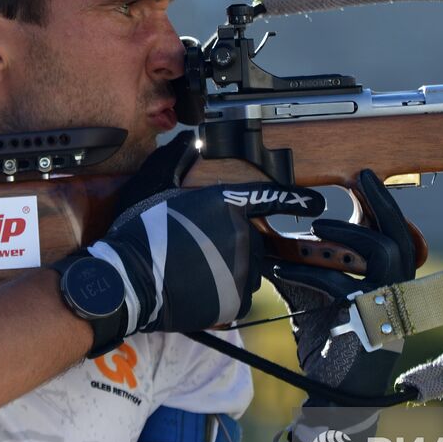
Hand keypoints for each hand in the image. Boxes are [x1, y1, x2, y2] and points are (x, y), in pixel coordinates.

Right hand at [61, 132, 326, 345]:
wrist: (128, 281)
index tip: (314, 202)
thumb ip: (176, 160)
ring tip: (195, 271)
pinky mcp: (236, 299)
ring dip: (230, 268)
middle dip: (231, 243)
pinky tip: (199, 288)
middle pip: (251, 239)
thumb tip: (190, 141)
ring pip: (248, 268)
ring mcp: (242, 269)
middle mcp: (242, 235)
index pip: (270, 198)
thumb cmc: (138, 232)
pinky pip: (240, 294)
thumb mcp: (152, 184)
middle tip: (196, 250)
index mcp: (226, 204)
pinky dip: (224, 293)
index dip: (295, 199)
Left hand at [269, 169, 417, 406]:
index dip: (381, 203)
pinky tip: (282, 270)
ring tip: (314, 229)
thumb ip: (312, 269)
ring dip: (347, 233)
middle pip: (399, 235)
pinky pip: (341, 285)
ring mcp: (388, 306)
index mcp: (388, 282)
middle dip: (379, 203)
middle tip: (359, 178)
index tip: (364, 176)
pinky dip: (309, 273)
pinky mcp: (368, 322)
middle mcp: (397, 291)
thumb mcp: (319, 298)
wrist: (334, 396)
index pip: (393, 234)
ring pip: (383, 252)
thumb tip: (278, 237)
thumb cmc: (329, 345)